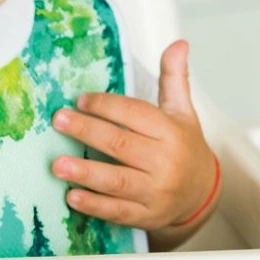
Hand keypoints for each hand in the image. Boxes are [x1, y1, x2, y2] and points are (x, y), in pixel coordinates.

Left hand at [50, 40, 217, 233]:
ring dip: (86, 173)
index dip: (106, 105)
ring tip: (57, 165)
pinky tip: (71, 197)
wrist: (202, 192)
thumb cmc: (184, 146)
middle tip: (59, 121)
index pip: (135, 114)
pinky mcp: (147, 216)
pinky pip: (119, 211)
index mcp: (171, 131)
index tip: (79, 100)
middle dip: (87, 131)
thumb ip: (174, 77)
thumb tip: (179, 43)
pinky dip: (95, 206)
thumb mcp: (182, 110)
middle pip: (121, 144)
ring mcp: (157, 191)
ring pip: (118, 181)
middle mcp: (165, 161)